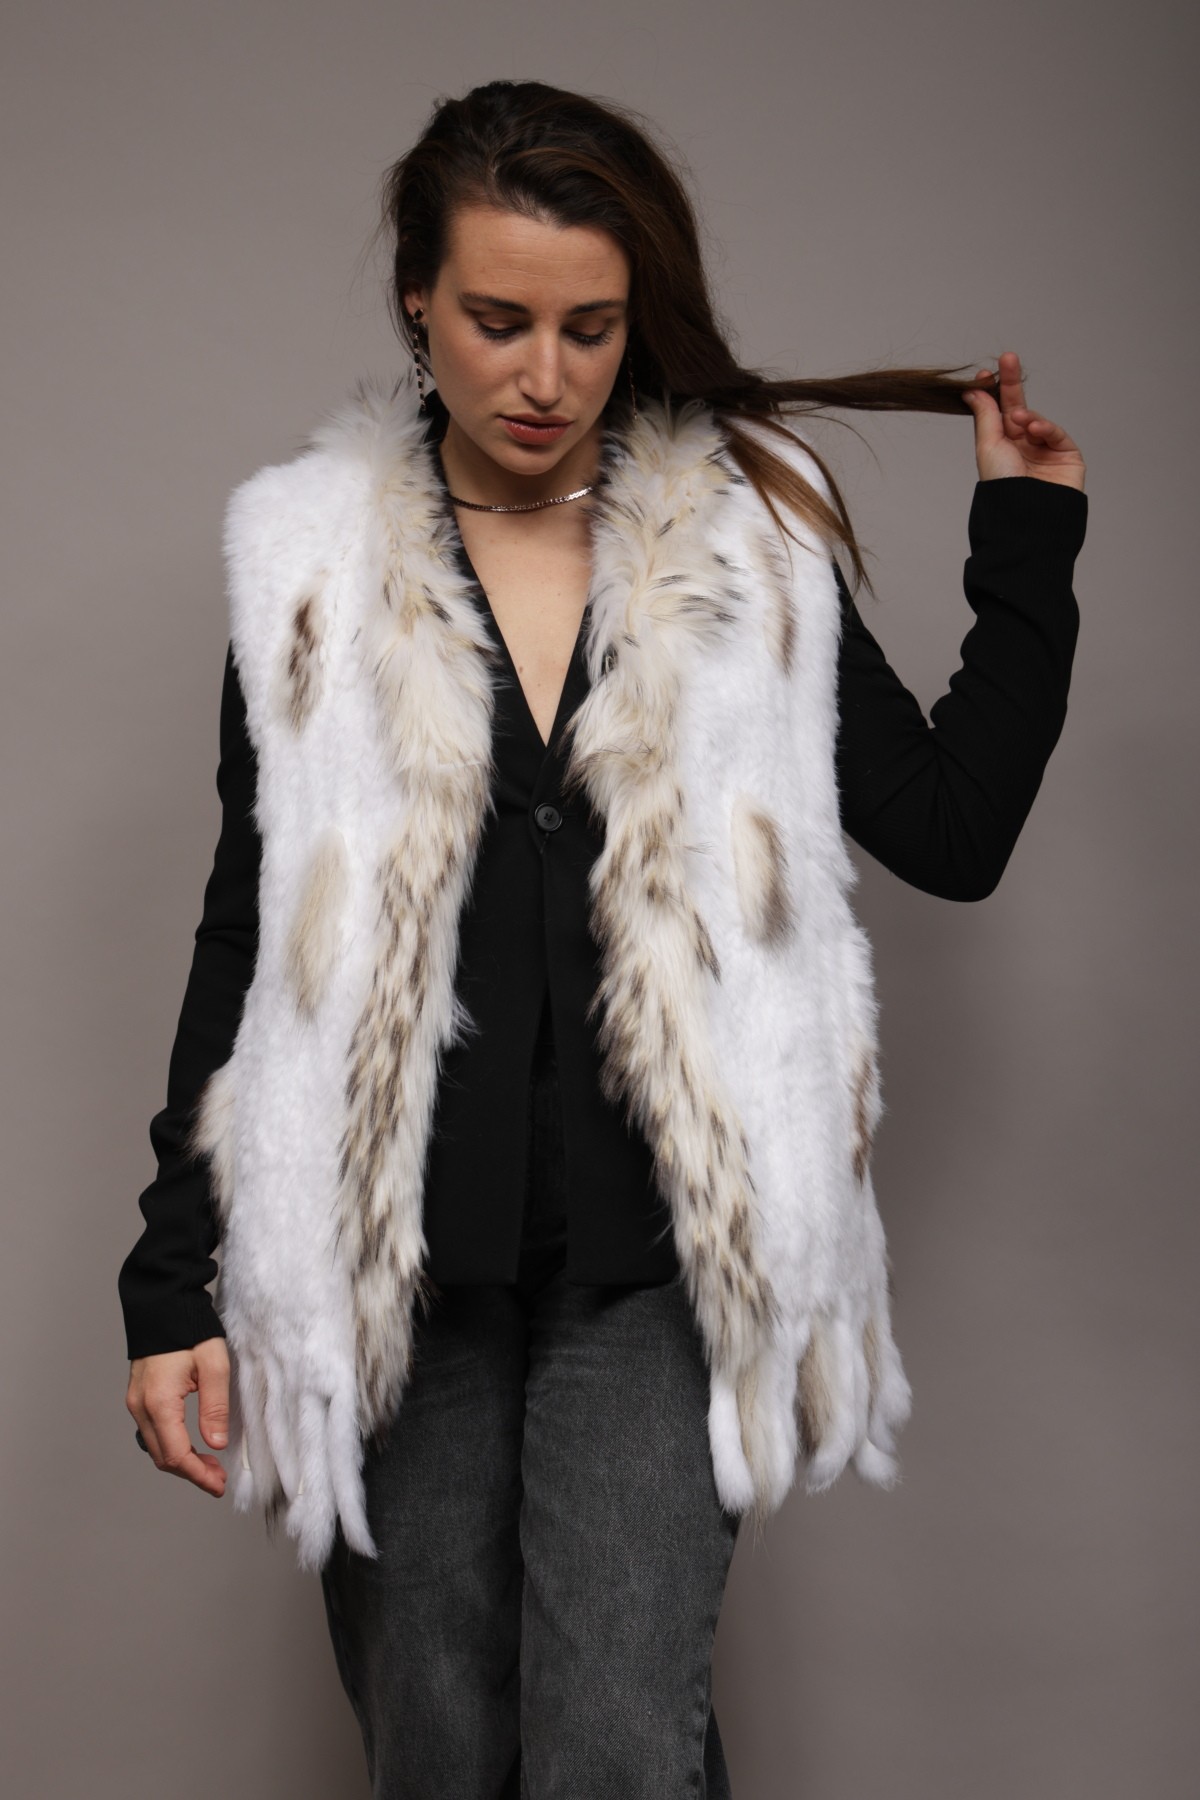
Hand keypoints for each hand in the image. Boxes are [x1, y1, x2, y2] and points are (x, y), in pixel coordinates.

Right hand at [126, 1336, 229, 1497]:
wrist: (163, 1304)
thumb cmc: (190, 1330)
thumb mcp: (214, 1366)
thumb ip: (214, 1407)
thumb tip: (216, 1445)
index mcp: (159, 1403)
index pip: (176, 1455)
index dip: (198, 1476)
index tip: (218, 1486)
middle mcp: (141, 1407)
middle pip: (163, 1457)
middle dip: (191, 1473)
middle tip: (218, 1479)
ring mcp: (135, 1402)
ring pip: (155, 1447)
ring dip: (180, 1461)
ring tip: (208, 1464)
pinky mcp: (138, 1396)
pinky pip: (151, 1432)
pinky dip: (169, 1445)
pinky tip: (190, 1444)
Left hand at [962, 350, 1085, 489]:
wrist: (1026, 517)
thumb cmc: (1003, 487)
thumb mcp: (988, 447)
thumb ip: (985, 415)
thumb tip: (973, 389)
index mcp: (1000, 447)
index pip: (997, 413)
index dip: (993, 392)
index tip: (984, 373)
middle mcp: (1022, 447)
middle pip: (1017, 407)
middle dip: (1012, 383)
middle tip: (1007, 358)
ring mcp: (1044, 451)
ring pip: (1037, 420)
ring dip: (1027, 416)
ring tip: (1019, 419)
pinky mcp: (1066, 456)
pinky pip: (1056, 434)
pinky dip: (1046, 427)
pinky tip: (1034, 429)